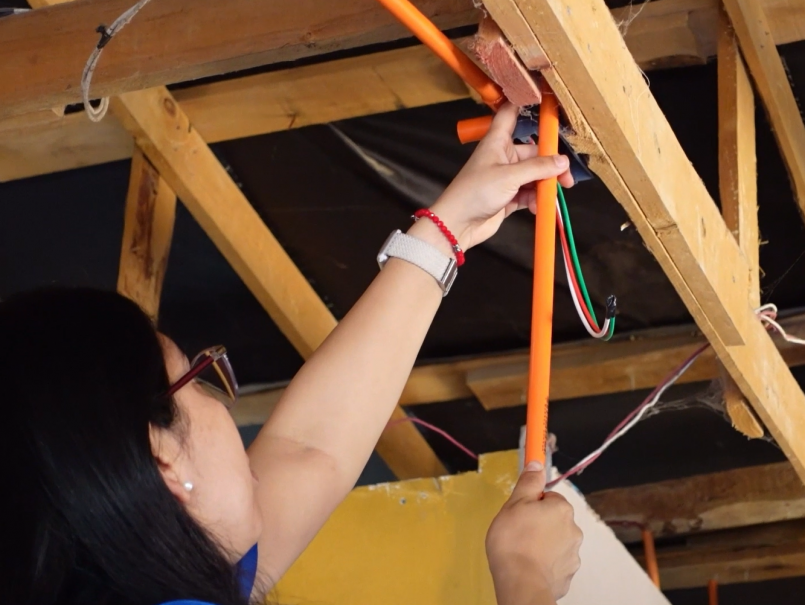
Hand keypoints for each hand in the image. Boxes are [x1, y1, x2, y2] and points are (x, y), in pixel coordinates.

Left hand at [430, 103, 573, 250]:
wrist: (458, 224)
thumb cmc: (475, 192)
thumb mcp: (509, 176)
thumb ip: (538, 168)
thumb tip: (563, 161)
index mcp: (498, 141)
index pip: (510, 114)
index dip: (524, 104)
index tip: (544, 99)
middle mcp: (503, 156)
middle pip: (534, 153)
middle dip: (551, 166)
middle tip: (566, 179)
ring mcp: (506, 177)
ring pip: (534, 175)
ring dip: (544, 186)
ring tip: (549, 197)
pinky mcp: (508, 196)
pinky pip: (529, 194)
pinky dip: (535, 200)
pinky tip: (537, 207)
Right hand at [486, 461, 582, 604]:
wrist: (521, 582)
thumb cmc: (514, 539)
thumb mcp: (515, 503)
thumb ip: (529, 483)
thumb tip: (537, 463)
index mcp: (562, 509)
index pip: (550, 498)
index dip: (533, 504)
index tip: (520, 513)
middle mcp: (574, 530)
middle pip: (555, 520)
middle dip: (539, 524)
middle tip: (517, 532)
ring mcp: (573, 555)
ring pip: (556, 542)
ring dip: (543, 544)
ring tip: (522, 552)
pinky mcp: (568, 575)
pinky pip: (556, 563)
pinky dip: (545, 564)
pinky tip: (529, 566)